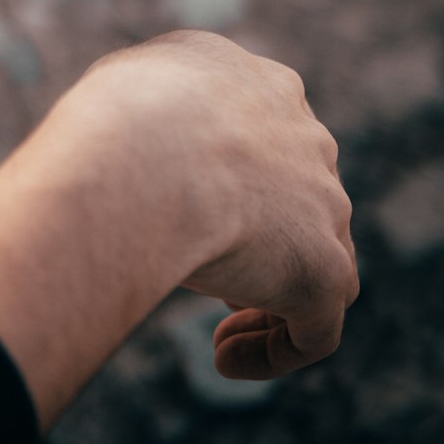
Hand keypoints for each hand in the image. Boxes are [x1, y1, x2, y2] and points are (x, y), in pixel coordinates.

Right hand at [74, 30, 358, 380]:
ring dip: (274, 298)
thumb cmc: (118, 115)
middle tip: (214, 270)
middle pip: (305, 196)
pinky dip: (276, 351)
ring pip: (323, 262)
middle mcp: (308, 138)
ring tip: (221, 334)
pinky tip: (224, 361)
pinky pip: (316, 330)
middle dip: (265, 234)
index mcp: (265, 87)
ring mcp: (325, 207)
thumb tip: (132, 123)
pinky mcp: (321, 273)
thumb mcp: (129, 81)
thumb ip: (151, 101)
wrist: (145, 150)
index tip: (197, 205)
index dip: (240, 178)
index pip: (272, 135)